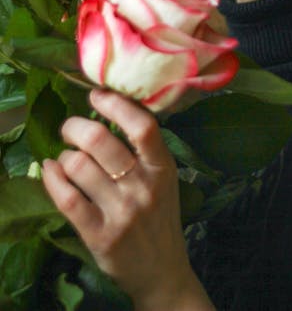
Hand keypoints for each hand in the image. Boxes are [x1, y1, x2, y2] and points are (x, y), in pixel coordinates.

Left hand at [42, 90, 213, 309]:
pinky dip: (52, 178)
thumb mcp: (165, 179)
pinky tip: (51, 171)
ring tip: (66, 159)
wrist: (162, 272)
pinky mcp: (100, 236)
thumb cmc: (160, 216)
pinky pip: (67, 198)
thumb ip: (145, 150)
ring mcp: (121, 212)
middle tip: (70, 128)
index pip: (142, 125)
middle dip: (75, 126)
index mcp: (163, 167)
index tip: (96, 95)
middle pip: (101, 140)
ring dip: (64, 156)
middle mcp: (144, 187)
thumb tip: (108, 109)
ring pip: (78, 165)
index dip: (114, 104)